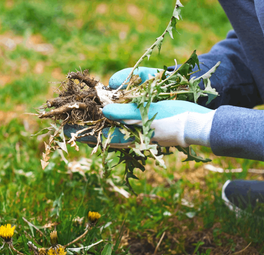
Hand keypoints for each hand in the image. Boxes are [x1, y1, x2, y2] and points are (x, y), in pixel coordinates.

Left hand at [63, 67, 213, 147]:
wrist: (198, 124)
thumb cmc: (174, 119)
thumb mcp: (149, 113)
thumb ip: (126, 112)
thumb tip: (105, 110)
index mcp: (129, 135)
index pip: (99, 135)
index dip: (81, 131)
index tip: (64, 127)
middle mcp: (130, 133)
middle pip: (102, 131)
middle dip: (86, 125)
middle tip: (67, 121)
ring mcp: (137, 129)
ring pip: (110, 126)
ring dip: (97, 120)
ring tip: (82, 116)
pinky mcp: (145, 123)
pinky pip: (123, 121)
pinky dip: (113, 116)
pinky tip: (107, 111)